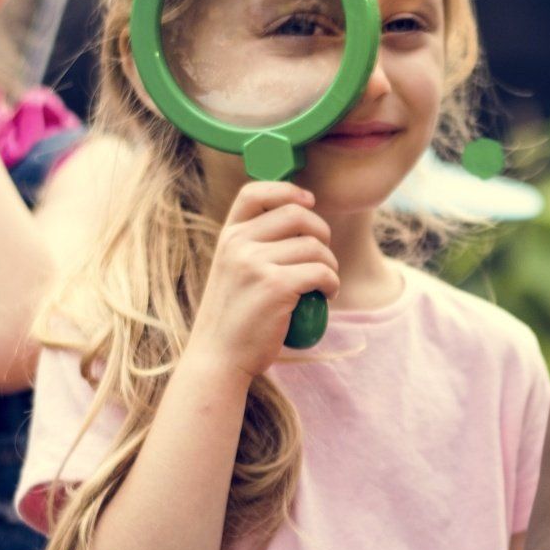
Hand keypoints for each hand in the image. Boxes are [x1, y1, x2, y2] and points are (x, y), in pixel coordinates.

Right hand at [184, 182, 340, 379]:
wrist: (218, 358)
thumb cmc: (233, 319)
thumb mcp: (233, 272)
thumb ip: (254, 248)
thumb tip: (299, 221)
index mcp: (228, 237)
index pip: (254, 192)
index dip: (287, 190)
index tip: (309, 201)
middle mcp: (238, 244)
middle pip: (297, 214)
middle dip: (321, 232)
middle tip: (323, 256)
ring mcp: (255, 263)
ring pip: (315, 246)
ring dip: (330, 264)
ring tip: (323, 283)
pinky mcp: (275, 286)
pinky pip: (321, 271)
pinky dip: (332, 283)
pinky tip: (326, 295)